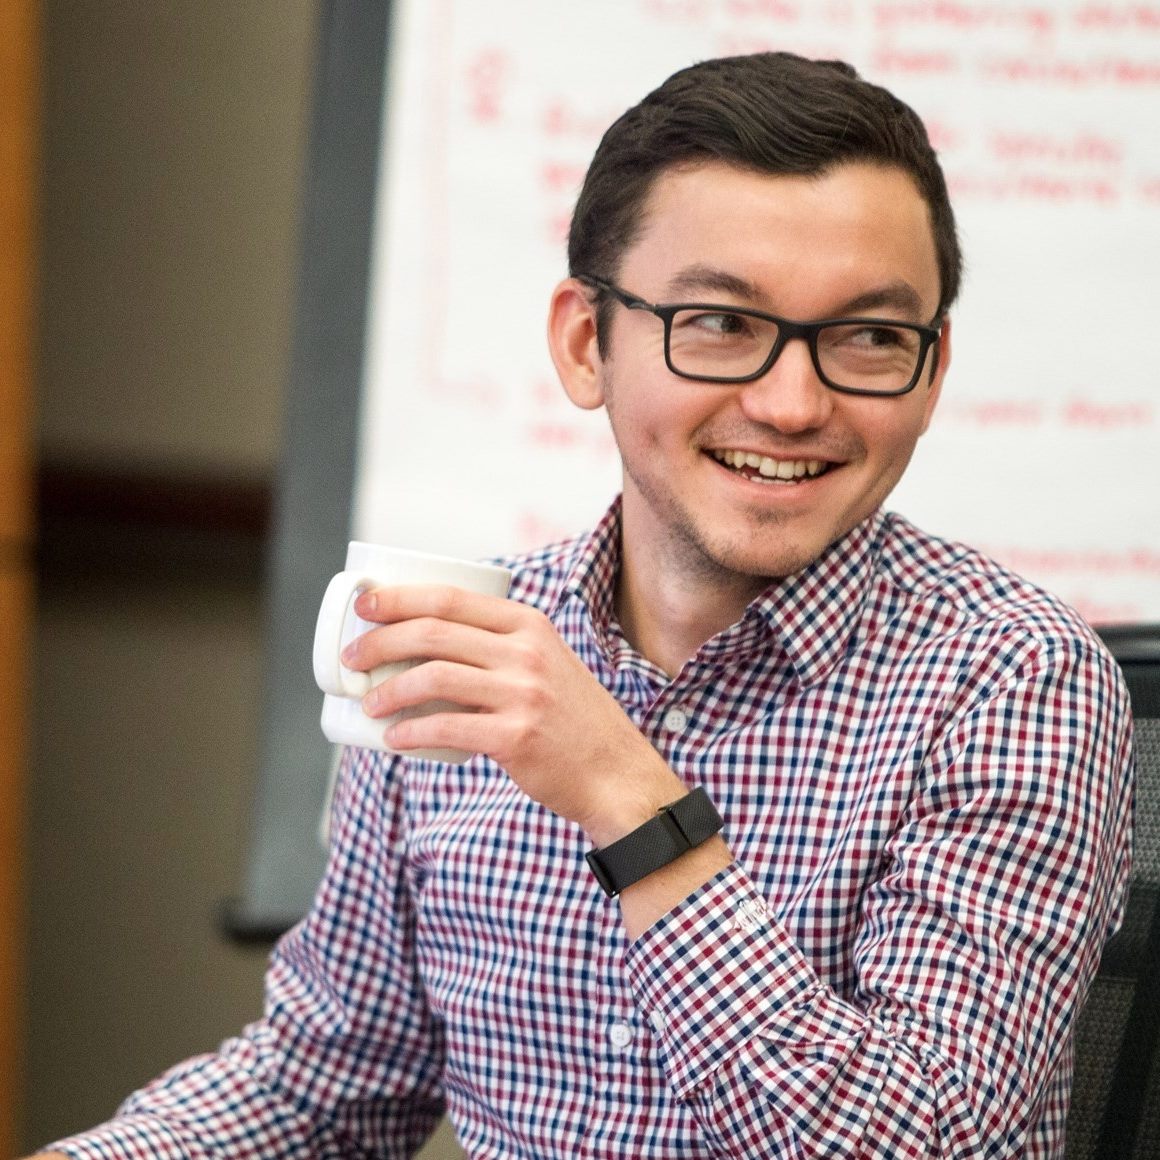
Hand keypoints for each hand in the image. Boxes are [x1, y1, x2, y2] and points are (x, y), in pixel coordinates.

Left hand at [341, 584, 685, 843]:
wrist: (614, 772)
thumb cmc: (570, 720)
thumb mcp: (545, 663)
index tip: (365, 604)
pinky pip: (446, 727)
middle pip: (433, 632)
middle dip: (380, 641)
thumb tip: (423, 646)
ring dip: (388, 689)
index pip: (450, 598)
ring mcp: (523, 694)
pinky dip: (410, 732)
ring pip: (434, 677)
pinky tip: (392, 739)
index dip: (399, 598)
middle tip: (352, 656)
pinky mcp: (516, 736)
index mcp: (529, 625)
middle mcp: (526, 652)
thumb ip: (499, 648)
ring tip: (368, 702)